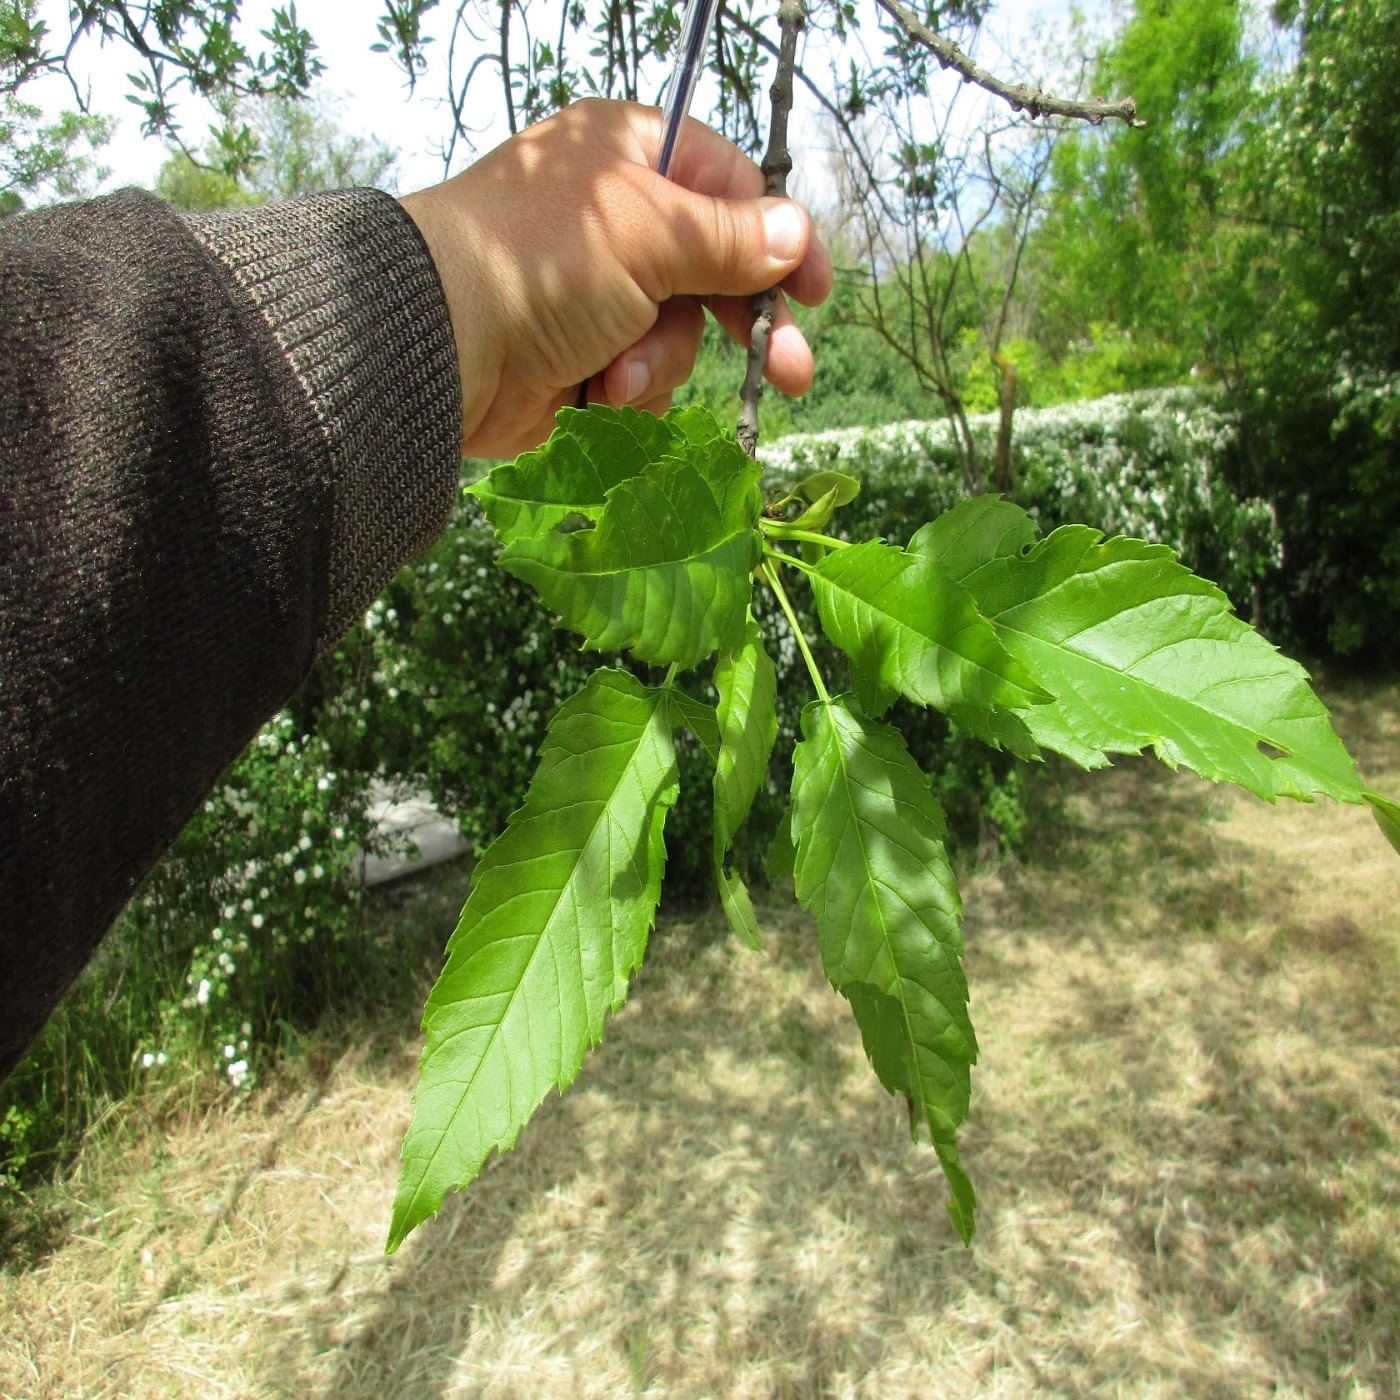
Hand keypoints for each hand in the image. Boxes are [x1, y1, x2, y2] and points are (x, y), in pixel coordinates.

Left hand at [400, 98, 832, 458]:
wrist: (445, 344)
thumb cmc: (544, 261)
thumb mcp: (651, 233)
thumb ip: (729, 238)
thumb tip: (793, 233)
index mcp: (627, 157)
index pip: (728, 187)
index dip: (777, 240)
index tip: (814, 291)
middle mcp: (616, 220)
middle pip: (713, 271)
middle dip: (745, 325)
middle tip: (792, 375)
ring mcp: (598, 292)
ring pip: (680, 334)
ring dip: (662, 361)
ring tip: (621, 371)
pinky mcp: (583, 354)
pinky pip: (642, 375)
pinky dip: (629, 387)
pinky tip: (599, 389)